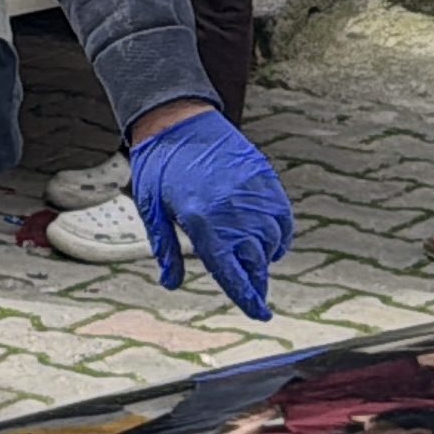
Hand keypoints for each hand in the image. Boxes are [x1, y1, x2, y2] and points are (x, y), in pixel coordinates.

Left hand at [128, 108, 292, 319]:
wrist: (177, 118)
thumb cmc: (159, 164)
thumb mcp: (151, 208)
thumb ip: (166, 248)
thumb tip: (171, 283)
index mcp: (202, 222)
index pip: (232, 273)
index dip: (247, 298)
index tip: (260, 314)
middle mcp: (233, 212)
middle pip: (255, 262)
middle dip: (256, 282)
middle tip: (254, 294)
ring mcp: (252, 194)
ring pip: (271, 243)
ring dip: (265, 260)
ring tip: (255, 266)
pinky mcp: (265, 179)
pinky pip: (282, 219)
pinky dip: (280, 236)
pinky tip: (269, 242)